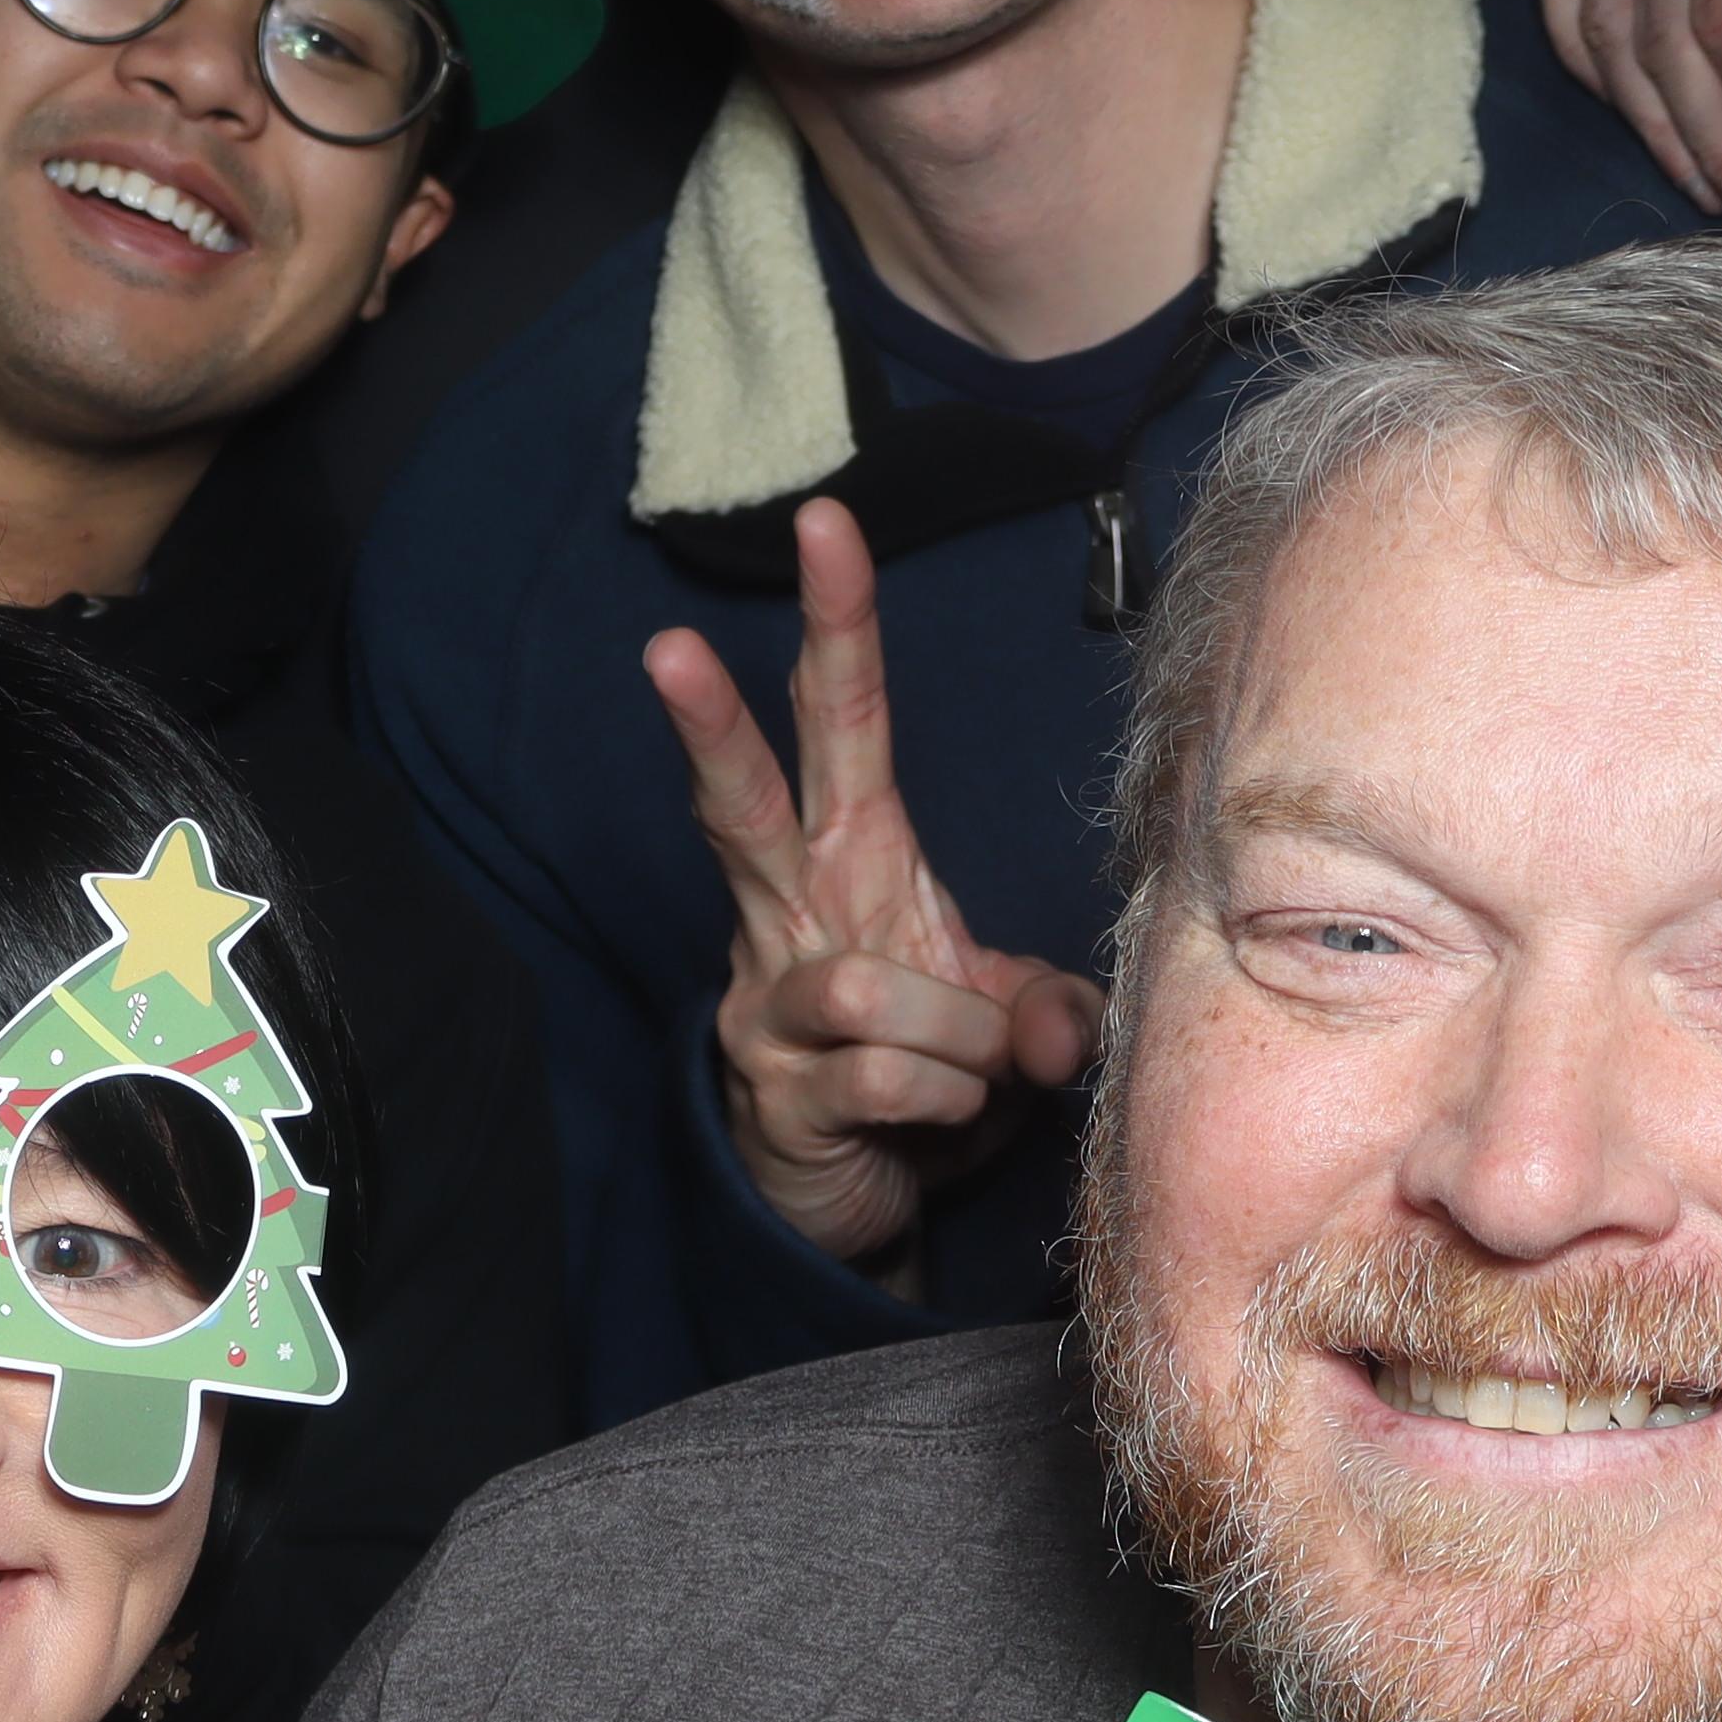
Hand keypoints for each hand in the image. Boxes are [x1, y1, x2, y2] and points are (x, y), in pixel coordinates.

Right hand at [648, 501, 1103, 1269]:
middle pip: (740, 802)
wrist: (865, 1197)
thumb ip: (1047, 1006)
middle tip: (667, 650)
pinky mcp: (768, 1088)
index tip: (827, 524)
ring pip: (859, 987)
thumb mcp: (1011, 1020)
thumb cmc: (935, 1069)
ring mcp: (765, 1001)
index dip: (838, 625)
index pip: (842, 725)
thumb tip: (1055, 1034)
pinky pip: (882, 1077)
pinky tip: (938, 1124)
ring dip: (954, 1037)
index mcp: (853, 860)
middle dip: (708, 726)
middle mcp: (790, 914)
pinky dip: (945, 1103)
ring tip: (972, 1078)